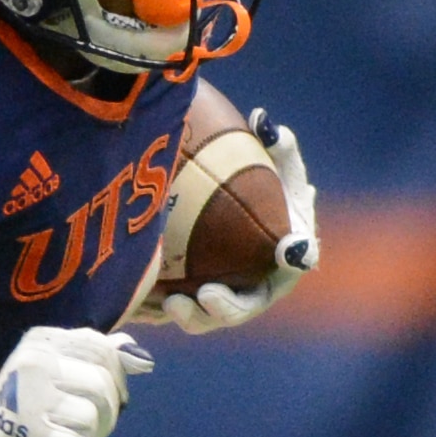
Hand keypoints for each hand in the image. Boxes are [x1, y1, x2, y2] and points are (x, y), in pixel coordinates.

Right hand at [0, 327, 152, 436]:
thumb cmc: (29, 400)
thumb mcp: (56, 366)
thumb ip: (96, 356)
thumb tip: (141, 358)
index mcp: (41, 341)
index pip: (101, 348)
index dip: (119, 374)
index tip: (116, 392)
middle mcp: (33, 364)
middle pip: (102, 384)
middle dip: (111, 409)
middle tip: (100, 422)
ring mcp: (30, 400)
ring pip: (94, 417)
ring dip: (96, 433)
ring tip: (79, 435)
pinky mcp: (32, 436)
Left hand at [154, 117, 318, 335]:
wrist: (233, 225)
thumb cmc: (264, 199)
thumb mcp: (277, 172)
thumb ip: (278, 148)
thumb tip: (263, 118)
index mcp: (286, 257)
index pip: (296, 258)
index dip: (294, 256)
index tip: (289, 251)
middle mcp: (257, 288)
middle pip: (244, 307)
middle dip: (227, 308)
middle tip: (208, 294)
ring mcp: (223, 304)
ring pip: (206, 319)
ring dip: (191, 316)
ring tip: (171, 303)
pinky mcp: (191, 307)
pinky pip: (173, 316)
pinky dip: (158, 312)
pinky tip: (139, 303)